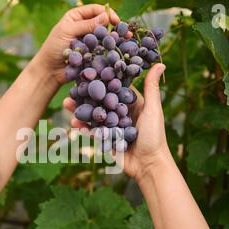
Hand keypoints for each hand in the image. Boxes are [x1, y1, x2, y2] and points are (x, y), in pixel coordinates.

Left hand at [36, 4, 119, 84]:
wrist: (50, 71)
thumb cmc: (54, 48)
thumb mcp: (68, 32)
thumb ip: (86, 25)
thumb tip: (106, 16)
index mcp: (76, 16)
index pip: (96, 10)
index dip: (108, 14)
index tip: (116, 21)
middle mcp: (84, 27)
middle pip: (103, 23)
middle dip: (115, 26)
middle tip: (126, 32)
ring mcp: (89, 41)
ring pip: (105, 37)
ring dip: (116, 38)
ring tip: (127, 40)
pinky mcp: (92, 53)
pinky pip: (103, 50)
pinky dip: (111, 50)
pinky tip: (120, 50)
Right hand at [63, 63, 169, 180]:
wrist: (149, 165)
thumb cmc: (155, 136)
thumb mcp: (153, 109)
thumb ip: (151, 88)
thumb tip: (161, 63)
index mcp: (131, 103)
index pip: (114, 87)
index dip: (102, 79)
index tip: (89, 70)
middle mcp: (120, 113)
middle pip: (100, 101)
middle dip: (85, 95)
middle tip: (72, 88)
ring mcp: (112, 127)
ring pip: (93, 116)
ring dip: (80, 110)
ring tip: (66, 105)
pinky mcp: (106, 141)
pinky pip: (93, 132)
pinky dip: (83, 128)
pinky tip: (74, 123)